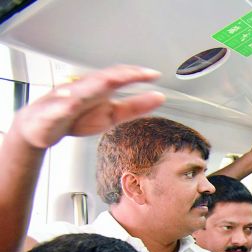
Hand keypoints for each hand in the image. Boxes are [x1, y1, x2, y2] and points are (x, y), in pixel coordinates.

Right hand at [12, 64, 163, 149]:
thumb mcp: (112, 115)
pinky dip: (63, 106)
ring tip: (110, 82)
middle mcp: (83, 89)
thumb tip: (160, 97)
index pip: (117, 76)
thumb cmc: (77, 118)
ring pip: (79, 90)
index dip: (135, 74)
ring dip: (92, 86)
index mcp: (98, 88)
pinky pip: (57, 108)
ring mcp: (65, 100)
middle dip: (119, 75)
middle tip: (138, 74)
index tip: (154, 74)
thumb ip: (135, 106)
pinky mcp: (51, 113)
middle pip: (100, 79)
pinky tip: (71, 104)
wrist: (42, 128)